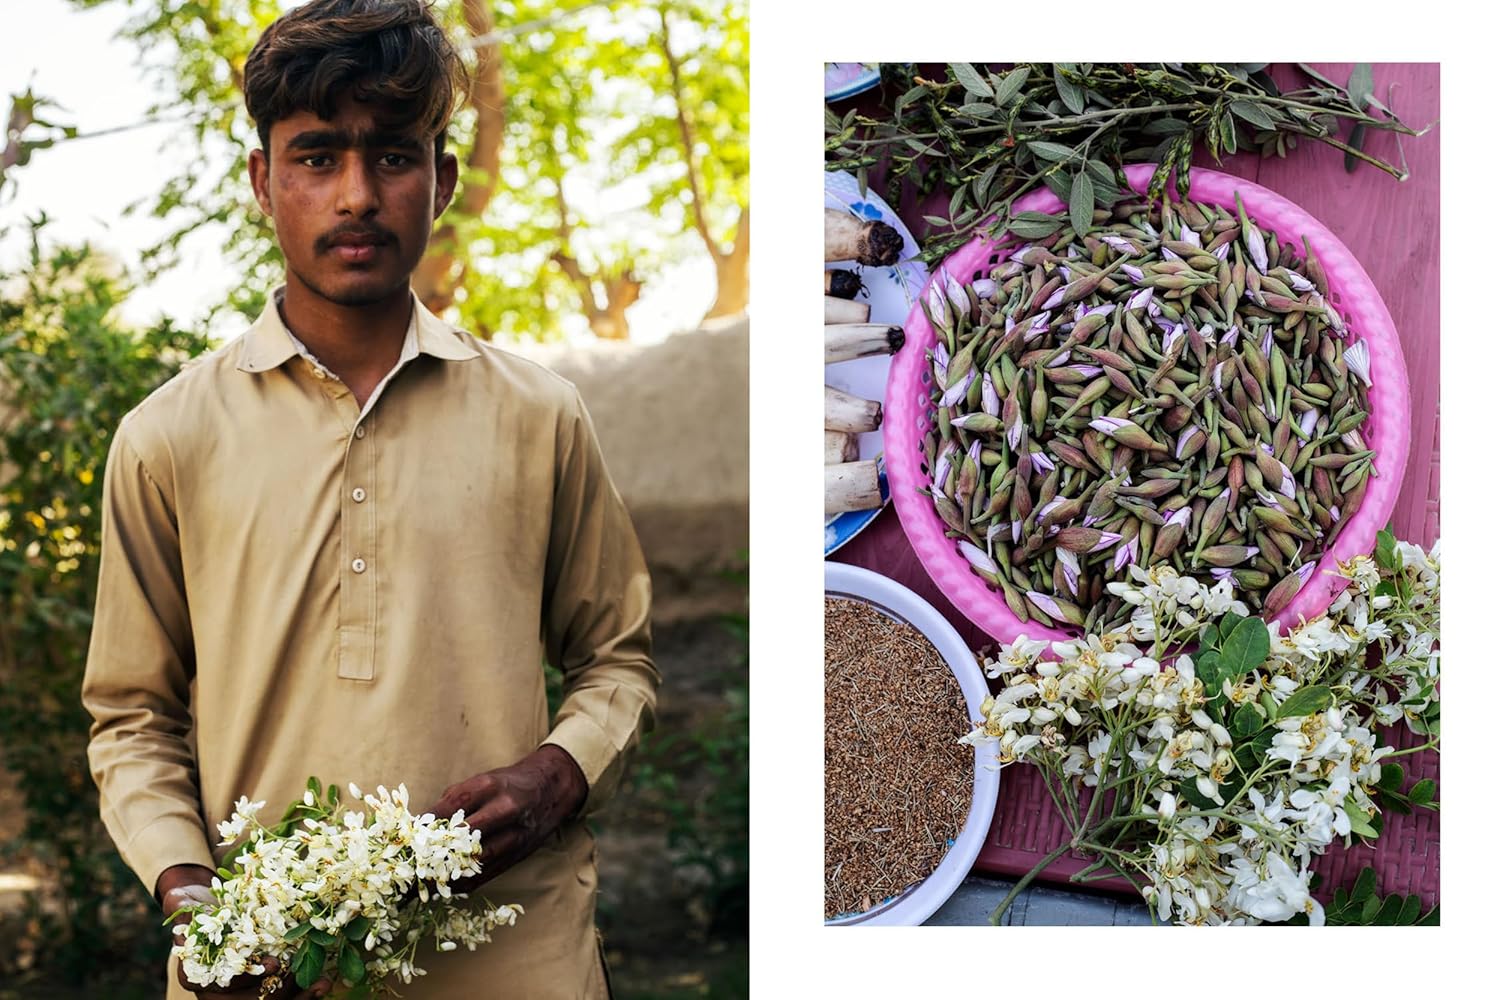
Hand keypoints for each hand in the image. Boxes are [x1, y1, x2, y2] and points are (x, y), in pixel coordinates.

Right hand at [159, 863, 328, 997]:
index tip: (274, 966)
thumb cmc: (199, 907)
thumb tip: (183, 904)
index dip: (249, 978)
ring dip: (298, 998)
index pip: (224, 985)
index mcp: (200, 976)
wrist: (213, 909)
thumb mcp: (188, 903)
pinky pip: (285, 998)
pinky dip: (304, 993)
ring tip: (322, 984)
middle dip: (279, 992)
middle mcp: (221, 991)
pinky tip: (324, 983)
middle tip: (303, 974)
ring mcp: (244, 992)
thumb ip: (185, 908)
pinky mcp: (265, 986)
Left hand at [425, 745, 587, 891]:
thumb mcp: (478, 782)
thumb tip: (417, 828)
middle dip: (435, 853)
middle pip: (464, 836)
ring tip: (421, 884)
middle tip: (409, 868)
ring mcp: (515, 834)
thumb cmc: (505, 784)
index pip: (451, 807)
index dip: (425, 825)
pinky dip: (465, 883)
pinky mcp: (519, 853)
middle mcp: (504, 809)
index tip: (404, 839)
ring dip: (448, 874)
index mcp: (489, 786)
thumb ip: (450, 804)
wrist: (549, 788)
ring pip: (477, 860)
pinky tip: (445, 887)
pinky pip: (488, 873)